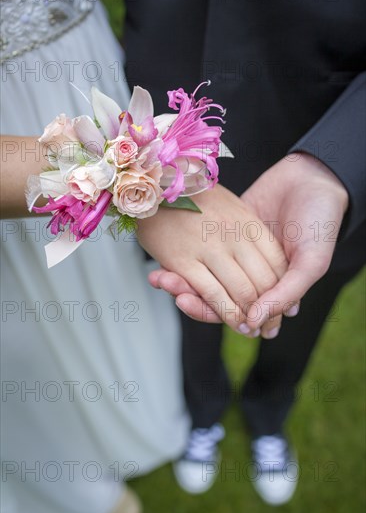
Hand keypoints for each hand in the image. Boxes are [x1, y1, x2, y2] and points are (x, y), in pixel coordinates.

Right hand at [138, 184, 287, 336]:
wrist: (152, 183)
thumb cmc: (192, 196)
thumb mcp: (230, 206)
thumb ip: (247, 230)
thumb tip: (267, 256)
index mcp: (248, 221)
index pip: (277, 262)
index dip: (282, 288)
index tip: (284, 304)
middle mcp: (234, 235)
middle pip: (264, 281)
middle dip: (270, 309)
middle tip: (271, 326)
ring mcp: (210, 248)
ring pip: (242, 292)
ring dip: (250, 317)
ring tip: (253, 329)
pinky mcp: (184, 260)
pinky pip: (213, 295)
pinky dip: (226, 313)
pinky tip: (233, 322)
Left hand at [150, 153, 348, 336]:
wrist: (314, 177)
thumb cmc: (320, 222)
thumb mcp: (312, 261)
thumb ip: (284, 293)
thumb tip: (254, 323)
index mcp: (270, 290)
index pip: (233, 311)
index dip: (209, 311)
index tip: (184, 300)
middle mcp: (249, 277)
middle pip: (212, 297)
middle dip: (187, 293)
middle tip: (164, 280)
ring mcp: (235, 255)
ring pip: (203, 277)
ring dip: (180, 279)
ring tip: (159, 274)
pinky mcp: (225, 234)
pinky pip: (201, 252)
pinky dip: (182, 258)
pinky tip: (162, 258)